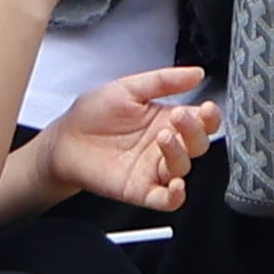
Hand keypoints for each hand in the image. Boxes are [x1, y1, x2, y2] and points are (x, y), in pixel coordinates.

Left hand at [42, 66, 218, 211]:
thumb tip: (197, 73)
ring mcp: (154, 169)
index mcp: (167, 121)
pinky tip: (175, 184)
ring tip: (163, 137)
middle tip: (179, 117)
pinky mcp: (140, 189)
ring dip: (179, 153)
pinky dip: (176, 196)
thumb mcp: (127, 88)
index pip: (202, 121)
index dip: (210, 117)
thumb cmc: (93, 114)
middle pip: (198, 144)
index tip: (207, 107)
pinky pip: (167, 200)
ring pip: (183, 167)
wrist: (64, 139)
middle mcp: (165, 146)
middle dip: (195, 131)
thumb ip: (162, 81)